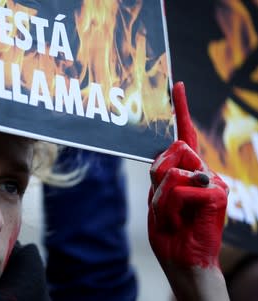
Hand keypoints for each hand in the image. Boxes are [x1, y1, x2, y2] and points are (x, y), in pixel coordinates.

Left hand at [148, 82, 228, 299]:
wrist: (183, 261)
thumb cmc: (170, 232)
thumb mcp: (157, 199)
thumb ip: (162, 175)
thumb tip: (171, 151)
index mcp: (188, 172)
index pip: (184, 136)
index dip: (181, 110)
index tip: (177, 85)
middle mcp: (204, 171)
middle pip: (173, 149)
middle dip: (160, 175)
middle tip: (166, 202)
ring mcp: (214, 181)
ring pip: (173, 170)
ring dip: (163, 196)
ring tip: (174, 215)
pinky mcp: (218, 194)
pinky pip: (180, 189)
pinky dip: (171, 208)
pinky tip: (183, 220)